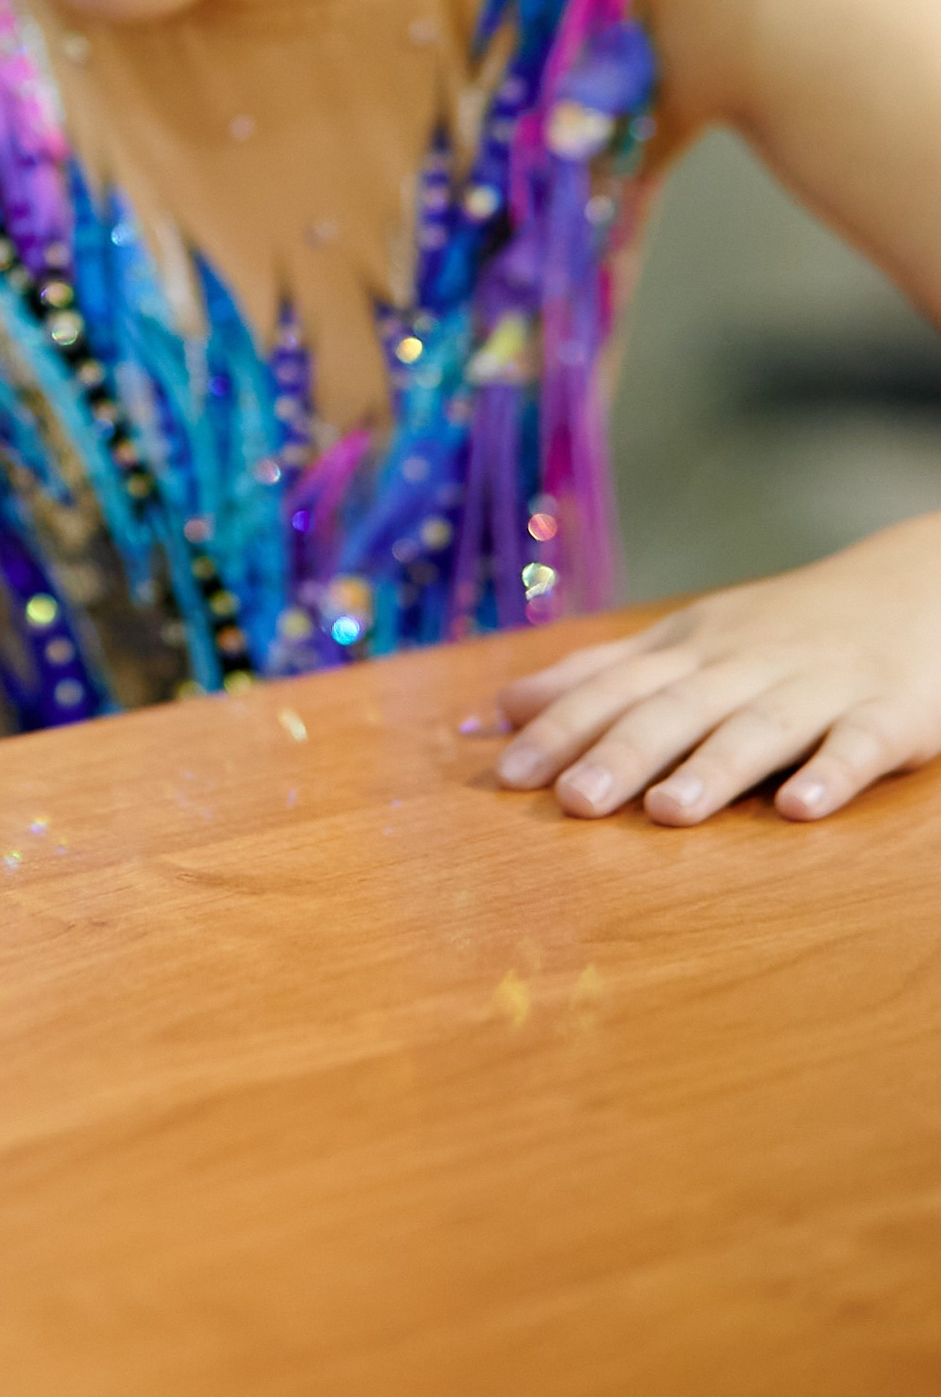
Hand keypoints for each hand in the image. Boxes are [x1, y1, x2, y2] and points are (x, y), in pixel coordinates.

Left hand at [493, 514, 940, 824]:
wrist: (914, 584)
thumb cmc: (782, 629)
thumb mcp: (685, 642)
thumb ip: (598, 678)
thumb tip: (497, 711)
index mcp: (691, 652)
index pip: (614, 689)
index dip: (560, 728)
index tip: (505, 774)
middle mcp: (744, 665)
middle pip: (675, 710)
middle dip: (620, 752)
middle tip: (570, 802)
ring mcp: (818, 687)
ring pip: (759, 728)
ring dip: (714, 767)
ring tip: (668, 812)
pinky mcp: (889, 712)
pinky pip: (859, 744)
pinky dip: (833, 773)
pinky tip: (802, 807)